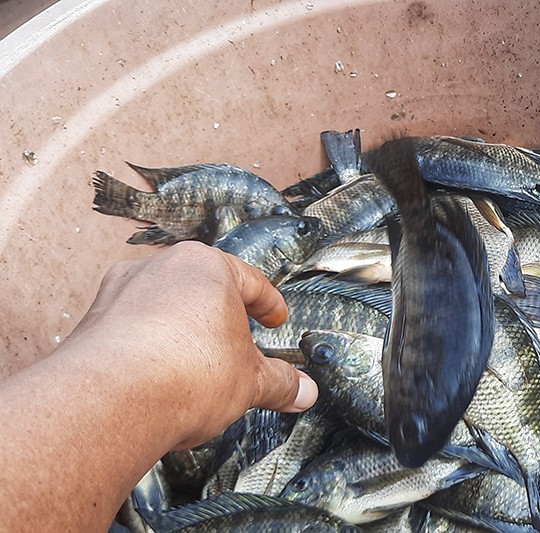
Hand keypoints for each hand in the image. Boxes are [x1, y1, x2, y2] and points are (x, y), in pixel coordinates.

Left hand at [63, 241, 317, 448]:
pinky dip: (150, 346)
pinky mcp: (93, 321)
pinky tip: (159, 376)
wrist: (110, 401)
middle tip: (237, 342)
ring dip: (183, 331)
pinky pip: (133, 328)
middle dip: (222, 317)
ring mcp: (121, 292)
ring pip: (164, 306)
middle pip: (203, 289)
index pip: (250, 281)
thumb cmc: (185, 373)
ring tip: (195, 364)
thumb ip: (280, 383)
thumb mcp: (251, 381)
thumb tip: (304, 392)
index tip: (274, 318)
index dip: (268, 304)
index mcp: (208, 267)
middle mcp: (161, 268)